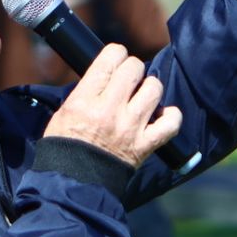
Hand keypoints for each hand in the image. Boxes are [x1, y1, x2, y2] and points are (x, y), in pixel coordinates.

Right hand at [43, 44, 182, 167]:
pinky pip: (171, 123)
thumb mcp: (65, 112)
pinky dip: (171, 117)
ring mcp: (130, 127)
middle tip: (128, 79)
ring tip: (142, 96)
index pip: (110, 59)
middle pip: (134, 68)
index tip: (116, 60)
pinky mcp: (145, 145)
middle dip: (133, 68)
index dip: (116, 54)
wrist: (74, 183)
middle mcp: (110, 110)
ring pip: (154, 89)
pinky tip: (162, 116)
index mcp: (85, 100)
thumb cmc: (65, 147)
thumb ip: (87, 91)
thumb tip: (107, 74)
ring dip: (150, 88)